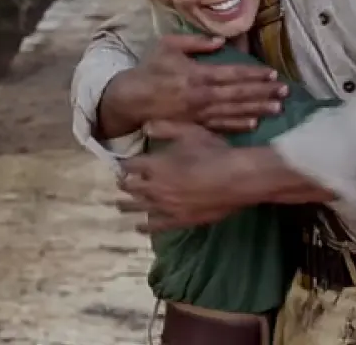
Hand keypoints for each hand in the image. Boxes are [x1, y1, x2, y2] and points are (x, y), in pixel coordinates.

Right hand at [111, 33, 287, 131]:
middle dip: (263, 92)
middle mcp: (202, 95)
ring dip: (257, 109)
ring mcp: (199, 113)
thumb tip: (221, 40)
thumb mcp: (168, 46)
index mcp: (197, 74)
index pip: (232, 74)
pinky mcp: (195, 126)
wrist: (131, 99)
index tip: (272, 73)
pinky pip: (220, 126)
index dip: (254, 74)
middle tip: (285, 91)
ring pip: (234, 111)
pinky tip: (254, 124)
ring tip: (278, 108)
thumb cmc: (150, 68)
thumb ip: (195, 42)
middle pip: (238, 94)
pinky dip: (237, 126)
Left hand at [118, 120, 244, 231]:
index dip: (125, 165)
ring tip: (118, 206)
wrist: (236, 179)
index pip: (131, 166)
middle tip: (120, 183)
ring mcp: (166, 207)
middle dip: (124, 184)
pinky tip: (139, 227)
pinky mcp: (178, 220)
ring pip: (139, 207)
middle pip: (131, 187)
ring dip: (127, 206)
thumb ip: (165, 128)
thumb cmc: (214, 152)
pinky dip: (145, 226)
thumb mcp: (190, 132)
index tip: (122, 165)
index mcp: (155, 165)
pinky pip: (156, 225)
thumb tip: (144, 127)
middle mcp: (155, 187)